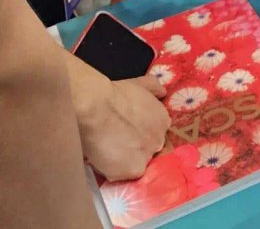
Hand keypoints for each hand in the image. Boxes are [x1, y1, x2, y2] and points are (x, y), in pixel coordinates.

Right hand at [70, 65, 169, 181]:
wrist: (97, 108)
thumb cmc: (114, 93)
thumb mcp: (139, 84)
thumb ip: (153, 88)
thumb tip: (162, 91)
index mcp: (163, 120)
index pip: (154, 133)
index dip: (138, 134)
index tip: (125, 131)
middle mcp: (159, 140)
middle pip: (146, 150)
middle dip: (133, 147)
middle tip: (114, 141)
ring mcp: (148, 157)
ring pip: (134, 164)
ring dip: (121, 159)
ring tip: (105, 149)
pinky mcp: (133, 171)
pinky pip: (121, 175)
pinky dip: (110, 169)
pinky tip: (101, 157)